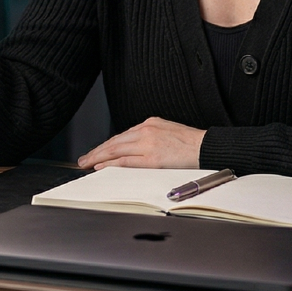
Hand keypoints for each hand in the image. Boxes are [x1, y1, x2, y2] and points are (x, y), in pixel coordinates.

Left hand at [77, 117, 204, 169]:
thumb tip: (134, 149)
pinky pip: (127, 161)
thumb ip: (150, 137)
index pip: (121, 136)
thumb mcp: (167, 132)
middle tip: (84, 159)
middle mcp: (146, 130)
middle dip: (97, 151)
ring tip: (87, 164)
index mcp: (150, 124)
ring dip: (99, 157)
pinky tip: (101, 167)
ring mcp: (148, 144)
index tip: (96, 152)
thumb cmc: (191, 144)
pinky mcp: (153, 158)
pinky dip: (112, 164)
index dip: (106, 145)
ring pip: (116, 150)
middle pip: (114, 142)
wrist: (208, 147)